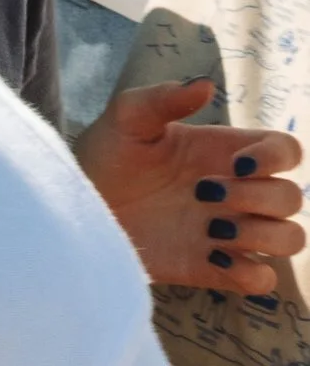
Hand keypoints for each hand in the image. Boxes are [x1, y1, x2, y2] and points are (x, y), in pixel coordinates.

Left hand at [77, 80, 306, 291]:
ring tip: (212, 229)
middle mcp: (237, 193)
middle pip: (292, 198)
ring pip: (291, 239)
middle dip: (259, 197)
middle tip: (204, 192)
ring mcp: (229, 233)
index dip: (277, 157)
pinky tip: (212, 256)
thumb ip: (164, 98)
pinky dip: (251, 274)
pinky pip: (262, 281)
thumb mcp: (127, 119)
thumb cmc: (105, 157)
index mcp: (225, 153)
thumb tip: (205, 85)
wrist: (77, 207)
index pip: (286, 151)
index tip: (237, 164)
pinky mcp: (213, 269)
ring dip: (264, 236)